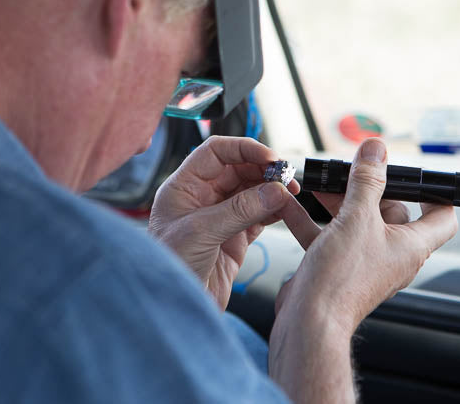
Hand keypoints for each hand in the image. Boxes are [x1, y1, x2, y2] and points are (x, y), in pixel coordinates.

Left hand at [149, 136, 298, 309]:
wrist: (173, 310)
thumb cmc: (169, 269)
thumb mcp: (201, 233)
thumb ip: (240, 210)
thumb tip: (275, 191)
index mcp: (184, 187)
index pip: (216, 152)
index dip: (244, 149)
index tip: (270, 158)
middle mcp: (202, 198)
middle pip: (238, 169)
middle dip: (264, 170)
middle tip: (286, 178)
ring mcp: (220, 218)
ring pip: (252, 192)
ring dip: (272, 190)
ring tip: (290, 194)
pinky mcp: (234, 239)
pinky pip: (259, 216)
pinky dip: (274, 210)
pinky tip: (285, 209)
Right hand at [274, 138, 457, 335]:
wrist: (309, 319)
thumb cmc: (342, 278)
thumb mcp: (357, 217)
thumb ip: (367, 180)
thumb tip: (377, 150)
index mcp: (411, 245)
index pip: (442, 216)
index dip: (436, 192)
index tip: (416, 175)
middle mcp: (392, 254)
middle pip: (390, 211)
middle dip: (367, 187)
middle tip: (350, 169)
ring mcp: (365, 261)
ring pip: (356, 221)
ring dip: (337, 200)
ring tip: (320, 182)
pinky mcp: (338, 267)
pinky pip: (330, 235)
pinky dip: (313, 218)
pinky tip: (292, 203)